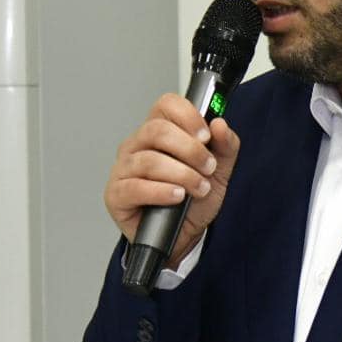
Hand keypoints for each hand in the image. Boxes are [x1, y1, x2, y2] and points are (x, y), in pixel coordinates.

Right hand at [103, 94, 240, 267]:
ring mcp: (123, 169)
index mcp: (158, 131)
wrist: (184, 236)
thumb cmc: (194, 200)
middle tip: (208, 167)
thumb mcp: (219, 171)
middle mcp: (137, 145)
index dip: (188, 116)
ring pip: (149, 160)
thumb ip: (225, 145)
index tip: (206, 135)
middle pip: (156, 130)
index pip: (165, 105)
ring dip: (181, 174)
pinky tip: (177, 197)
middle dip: (190, 149)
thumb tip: (220, 125)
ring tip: (198, 188)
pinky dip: (161, 192)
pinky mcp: (116, 194)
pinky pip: (135, 187)